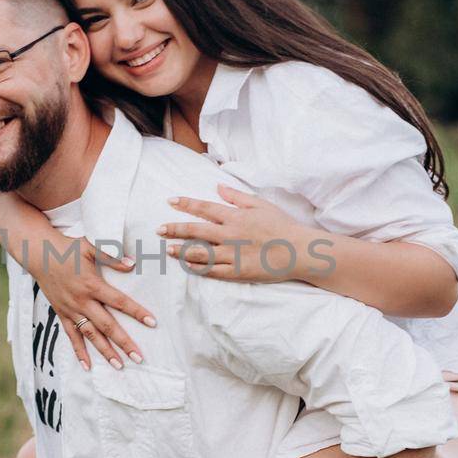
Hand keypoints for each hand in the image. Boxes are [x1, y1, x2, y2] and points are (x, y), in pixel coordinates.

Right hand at [31, 233, 156, 369]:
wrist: (38, 254)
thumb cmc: (66, 248)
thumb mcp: (89, 247)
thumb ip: (111, 256)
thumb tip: (132, 263)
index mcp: (92, 284)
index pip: (119, 301)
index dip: (137, 312)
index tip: (152, 322)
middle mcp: (82, 301)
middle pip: (107, 325)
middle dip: (124, 342)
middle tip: (139, 357)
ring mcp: (71, 310)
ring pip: (91, 335)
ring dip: (105, 351)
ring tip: (119, 365)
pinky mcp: (62, 314)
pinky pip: (71, 336)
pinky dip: (79, 351)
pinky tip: (87, 366)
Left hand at [158, 184, 313, 282]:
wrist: (299, 251)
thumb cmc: (282, 225)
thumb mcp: (261, 204)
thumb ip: (237, 196)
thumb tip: (218, 186)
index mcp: (235, 216)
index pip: (205, 208)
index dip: (186, 204)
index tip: (171, 201)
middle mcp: (229, 234)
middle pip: (196, 230)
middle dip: (175, 229)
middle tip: (159, 229)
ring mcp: (232, 254)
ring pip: (200, 252)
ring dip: (181, 250)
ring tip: (168, 249)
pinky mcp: (237, 271)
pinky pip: (212, 270)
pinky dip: (198, 267)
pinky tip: (187, 265)